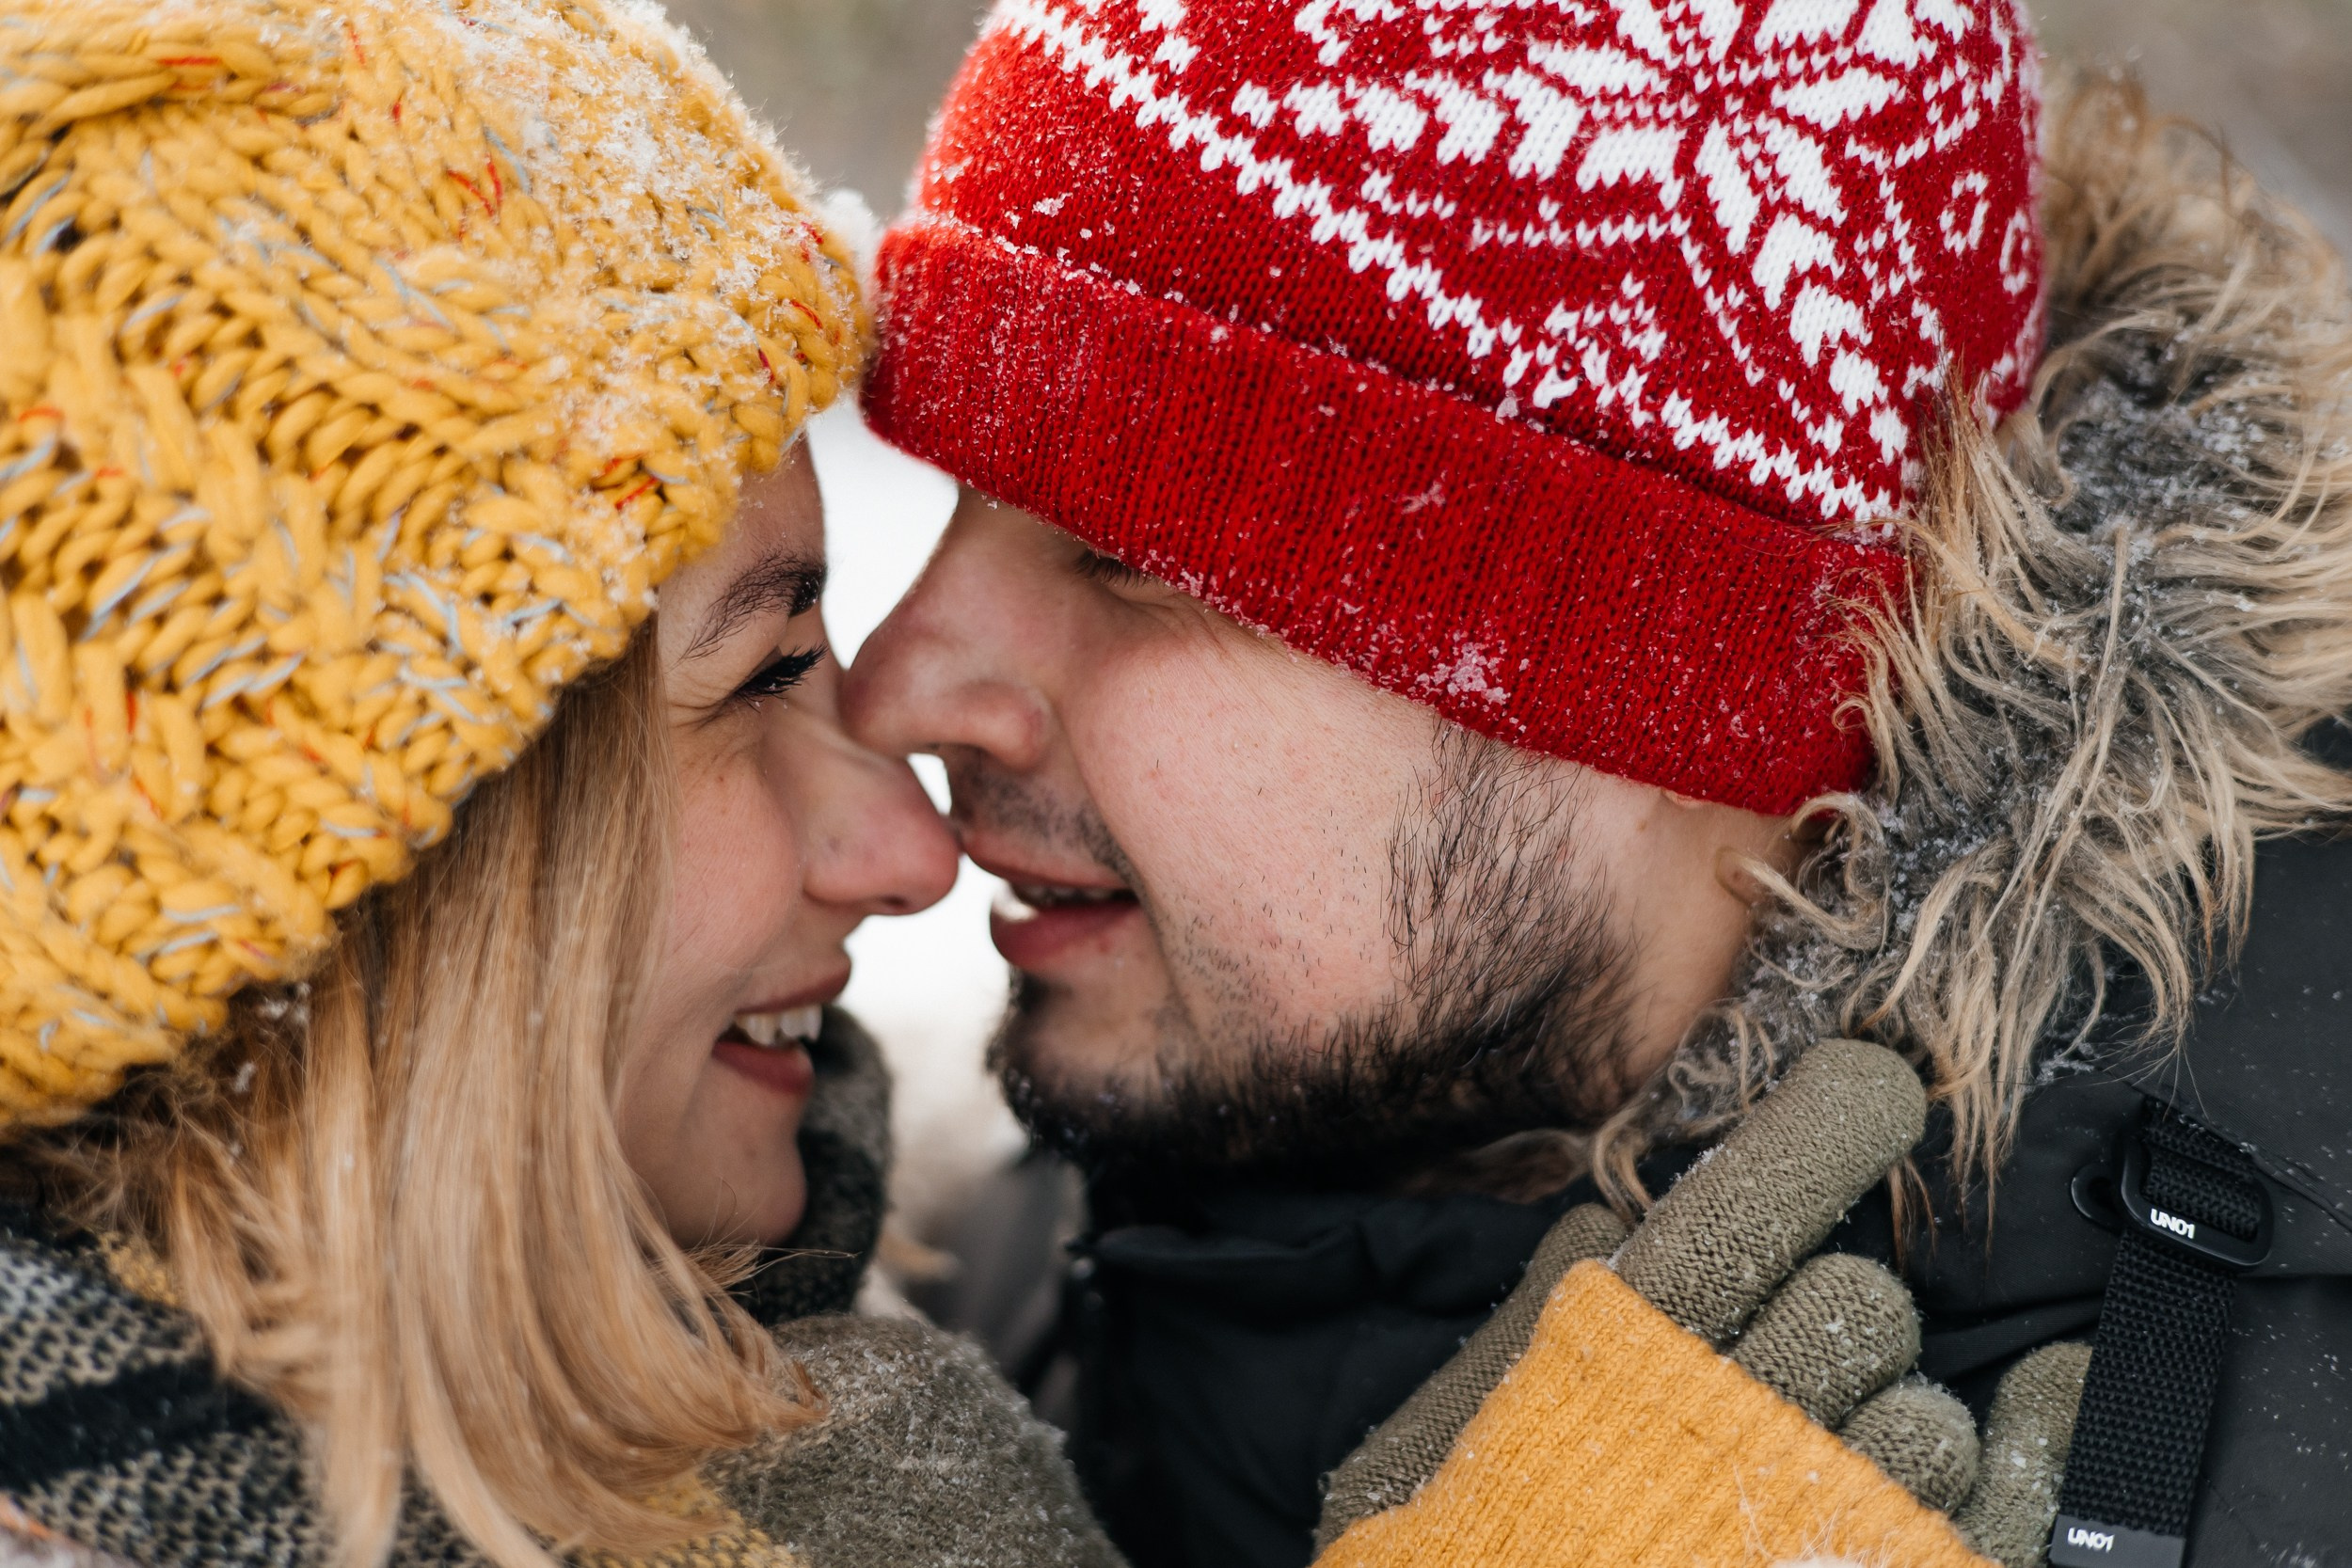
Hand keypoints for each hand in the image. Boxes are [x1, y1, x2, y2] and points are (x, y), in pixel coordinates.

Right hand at [1318, 1040, 2087, 1567]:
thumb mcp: (1430, 1457)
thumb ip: (1522, 1332)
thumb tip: (1604, 1215)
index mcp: (1618, 1372)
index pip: (1741, 1210)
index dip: (1822, 1129)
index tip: (1872, 1084)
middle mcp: (1735, 1435)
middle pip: (1859, 1301)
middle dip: (1838, 1319)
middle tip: (1788, 1373)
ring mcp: (1824, 1522)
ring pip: (1927, 1410)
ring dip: (1893, 1422)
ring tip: (1830, 1470)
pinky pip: (1996, 1501)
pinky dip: (2027, 1449)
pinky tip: (2038, 1406)